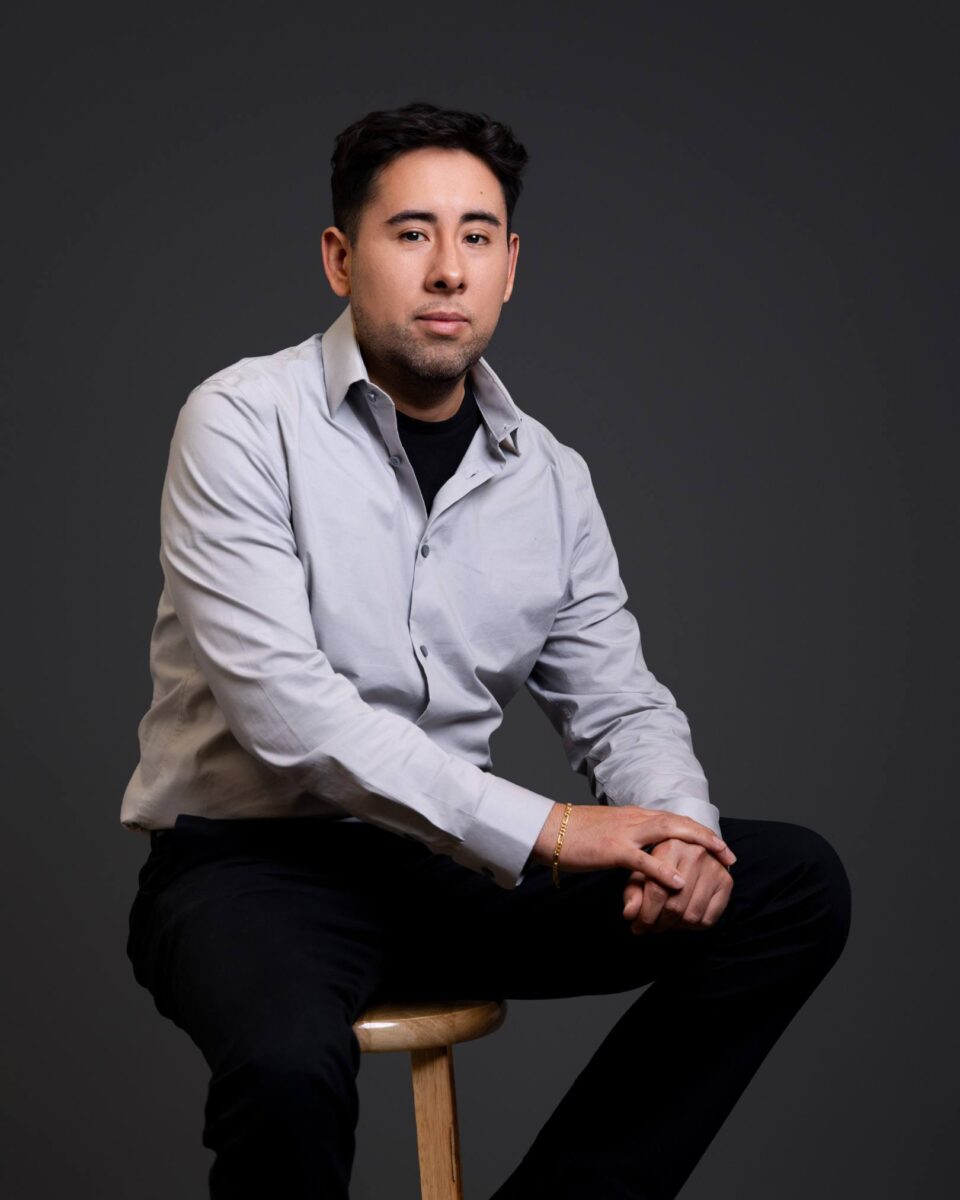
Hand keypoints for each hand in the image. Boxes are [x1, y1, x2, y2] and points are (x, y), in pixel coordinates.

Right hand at [530, 803, 735, 895]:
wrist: (547, 830)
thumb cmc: (573, 835)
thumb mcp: (607, 834)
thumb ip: (628, 841)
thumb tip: (643, 854)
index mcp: (633, 816)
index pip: (673, 819)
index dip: (698, 831)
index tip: (718, 846)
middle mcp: (633, 819)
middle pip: (679, 822)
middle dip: (707, 837)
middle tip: (729, 855)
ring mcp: (624, 832)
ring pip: (669, 832)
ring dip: (697, 845)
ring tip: (718, 859)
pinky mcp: (612, 849)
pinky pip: (643, 859)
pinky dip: (663, 870)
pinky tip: (679, 882)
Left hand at [622, 838, 734, 934]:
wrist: (690, 848)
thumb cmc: (660, 862)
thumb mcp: (642, 871)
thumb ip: (633, 892)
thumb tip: (630, 913)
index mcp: (671, 846)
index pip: (657, 891)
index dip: (645, 915)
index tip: (636, 926)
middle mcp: (695, 854)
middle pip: (674, 906)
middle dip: (658, 923)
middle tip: (649, 928)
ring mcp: (714, 867)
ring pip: (691, 915)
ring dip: (675, 927)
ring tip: (665, 922)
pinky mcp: (726, 881)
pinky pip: (709, 918)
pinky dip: (693, 926)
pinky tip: (682, 919)